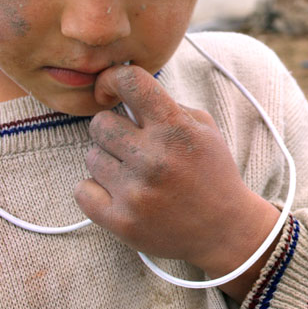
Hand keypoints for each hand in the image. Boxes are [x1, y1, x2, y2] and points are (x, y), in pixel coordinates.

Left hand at [73, 64, 279, 300]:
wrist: (225, 229)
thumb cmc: (212, 173)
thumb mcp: (204, 129)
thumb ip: (166, 106)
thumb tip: (125, 89)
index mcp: (176, 129)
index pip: (130, 82)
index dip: (112, 79)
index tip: (111, 90)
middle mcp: (154, 158)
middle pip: (100, 123)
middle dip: (113, 130)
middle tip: (132, 145)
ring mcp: (136, 192)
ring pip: (91, 156)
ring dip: (109, 162)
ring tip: (134, 174)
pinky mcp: (121, 221)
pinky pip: (82, 190)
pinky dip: (96, 190)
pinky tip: (120, 192)